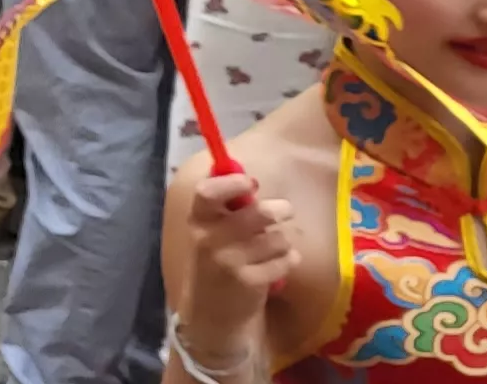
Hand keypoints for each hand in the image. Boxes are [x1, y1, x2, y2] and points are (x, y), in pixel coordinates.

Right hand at [180, 167, 298, 324]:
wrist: (213, 312)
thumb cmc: (217, 261)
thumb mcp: (210, 232)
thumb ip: (226, 207)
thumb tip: (245, 174)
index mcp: (198, 221)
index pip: (207, 193)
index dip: (232, 183)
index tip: (251, 183)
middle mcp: (210, 240)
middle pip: (259, 213)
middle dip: (281, 209)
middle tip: (286, 210)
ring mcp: (230, 262)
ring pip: (278, 237)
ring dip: (284, 240)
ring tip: (276, 245)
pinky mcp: (250, 282)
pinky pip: (285, 260)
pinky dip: (288, 260)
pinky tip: (278, 264)